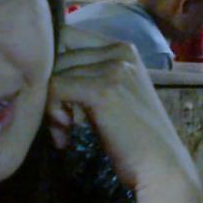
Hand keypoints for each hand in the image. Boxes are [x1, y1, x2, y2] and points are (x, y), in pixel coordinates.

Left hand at [47, 26, 196, 193]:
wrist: (160, 165)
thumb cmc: (133, 137)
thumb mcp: (112, 95)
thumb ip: (88, 76)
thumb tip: (43, 69)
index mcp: (123, 48)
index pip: (66, 37)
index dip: (52, 67)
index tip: (60, 101)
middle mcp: (120, 50)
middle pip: (56, 55)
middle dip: (49, 90)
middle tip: (60, 124)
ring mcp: (113, 67)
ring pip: (53, 73)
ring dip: (50, 107)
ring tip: (65, 132)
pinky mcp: (102, 89)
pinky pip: (55, 88)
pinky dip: (52, 114)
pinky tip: (66, 135)